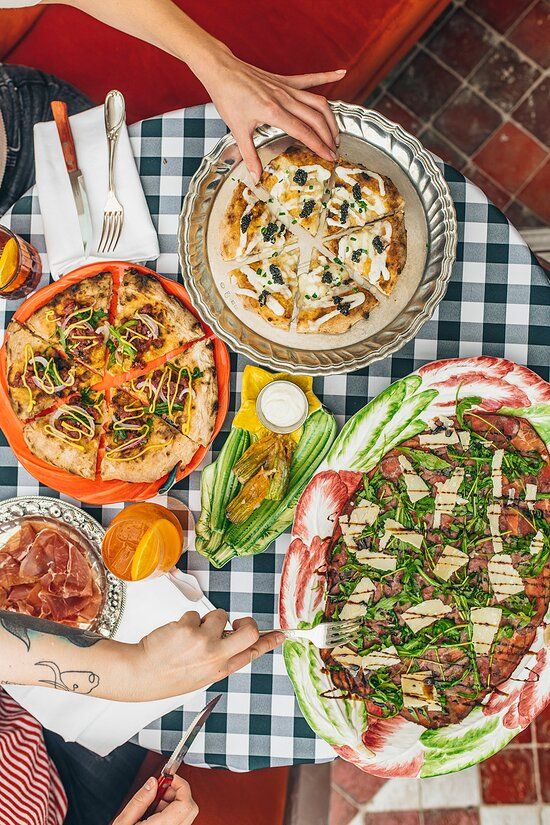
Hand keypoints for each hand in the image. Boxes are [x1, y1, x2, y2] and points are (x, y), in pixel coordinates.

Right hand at [113, 775, 197, 823]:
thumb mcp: (124, 822)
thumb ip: (140, 800)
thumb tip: (153, 782)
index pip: (186, 803)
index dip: (181, 785)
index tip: (170, 777)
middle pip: (190, 808)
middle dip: (178, 792)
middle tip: (161, 789)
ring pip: (187, 814)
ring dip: (174, 803)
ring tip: (154, 804)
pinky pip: (181, 822)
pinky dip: (172, 813)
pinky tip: (156, 814)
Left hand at [127, 610, 283, 699]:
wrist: (141, 674)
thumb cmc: (169, 674)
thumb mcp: (201, 674)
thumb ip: (221, 657)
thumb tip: (234, 636)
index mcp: (221, 669)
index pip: (252, 653)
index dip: (269, 642)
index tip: (281, 635)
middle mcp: (216, 656)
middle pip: (249, 631)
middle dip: (247, 621)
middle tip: (236, 622)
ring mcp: (204, 641)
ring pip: (218, 615)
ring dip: (205, 620)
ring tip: (189, 636)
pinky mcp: (189, 628)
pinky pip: (195, 613)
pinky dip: (186, 620)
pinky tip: (175, 634)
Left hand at [199, 46, 344, 182]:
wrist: (221, 70)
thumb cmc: (228, 98)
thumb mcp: (237, 130)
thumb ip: (250, 156)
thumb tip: (255, 178)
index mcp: (274, 112)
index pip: (304, 132)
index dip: (319, 146)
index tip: (330, 157)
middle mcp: (284, 99)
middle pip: (316, 119)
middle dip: (329, 136)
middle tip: (335, 150)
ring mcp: (286, 88)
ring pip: (317, 102)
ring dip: (330, 117)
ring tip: (336, 132)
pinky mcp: (285, 80)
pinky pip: (309, 79)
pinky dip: (327, 75)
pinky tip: (341, 73)